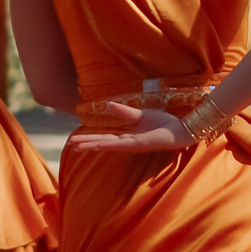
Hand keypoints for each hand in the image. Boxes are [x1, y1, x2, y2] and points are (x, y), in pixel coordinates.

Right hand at [66, 103, 191, 155]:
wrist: (181, 129)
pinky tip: (96, 144)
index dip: (90, 138)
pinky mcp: (139, 144)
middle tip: (70, 145)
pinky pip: (120, 144)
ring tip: (77, 146)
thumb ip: (125, 111)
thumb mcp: (141, 114)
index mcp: (128, 136)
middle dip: (86, 144)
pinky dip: (106, 144)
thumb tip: (108, 105)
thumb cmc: (164, 123)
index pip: (105, 137)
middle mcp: (128, 143)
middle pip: (102, 143)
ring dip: (92, 145)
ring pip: (107, 145)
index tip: (75, 139)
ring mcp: (132, 145)